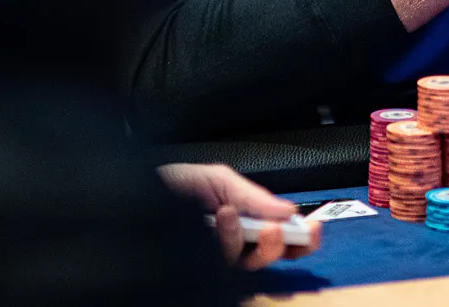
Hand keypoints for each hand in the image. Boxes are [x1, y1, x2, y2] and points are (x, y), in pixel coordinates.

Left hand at [156, 162, 318, 268]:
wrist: (135, 194)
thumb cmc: (171, 185)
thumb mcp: (219, 179)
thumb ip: (254, 195)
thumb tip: (289, 210)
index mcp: (245, 220)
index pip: (281, 235)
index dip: (301, 236)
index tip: (313, 228)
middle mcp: (234, 243)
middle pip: (272, 256)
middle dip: (280, 244)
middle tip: (279, 229)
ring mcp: (218, 259)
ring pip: (249, 264)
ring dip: (246, 240)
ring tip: (232, 212)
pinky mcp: (202, 269)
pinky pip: (225, 264)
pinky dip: (227, 241)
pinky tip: (220, 219)